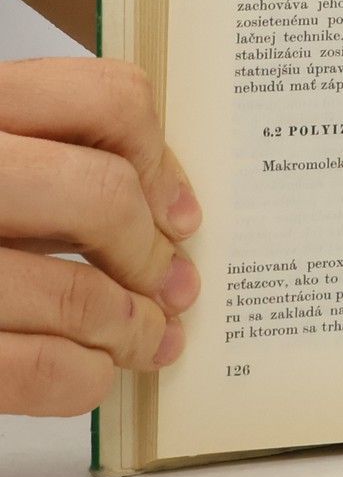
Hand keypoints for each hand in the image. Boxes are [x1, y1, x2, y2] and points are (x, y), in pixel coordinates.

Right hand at [1, 58, 200, 414]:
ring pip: (71, 289)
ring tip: (149, 340)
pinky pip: (28, 365)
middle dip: (151, 254)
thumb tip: (159, 206)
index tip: (179, 212)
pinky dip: (79, 377)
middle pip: (101, 195)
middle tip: (175, 285)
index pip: (107, 98)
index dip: (161, 159)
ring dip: (129, 326)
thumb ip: (42, 153)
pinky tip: (92, 376)